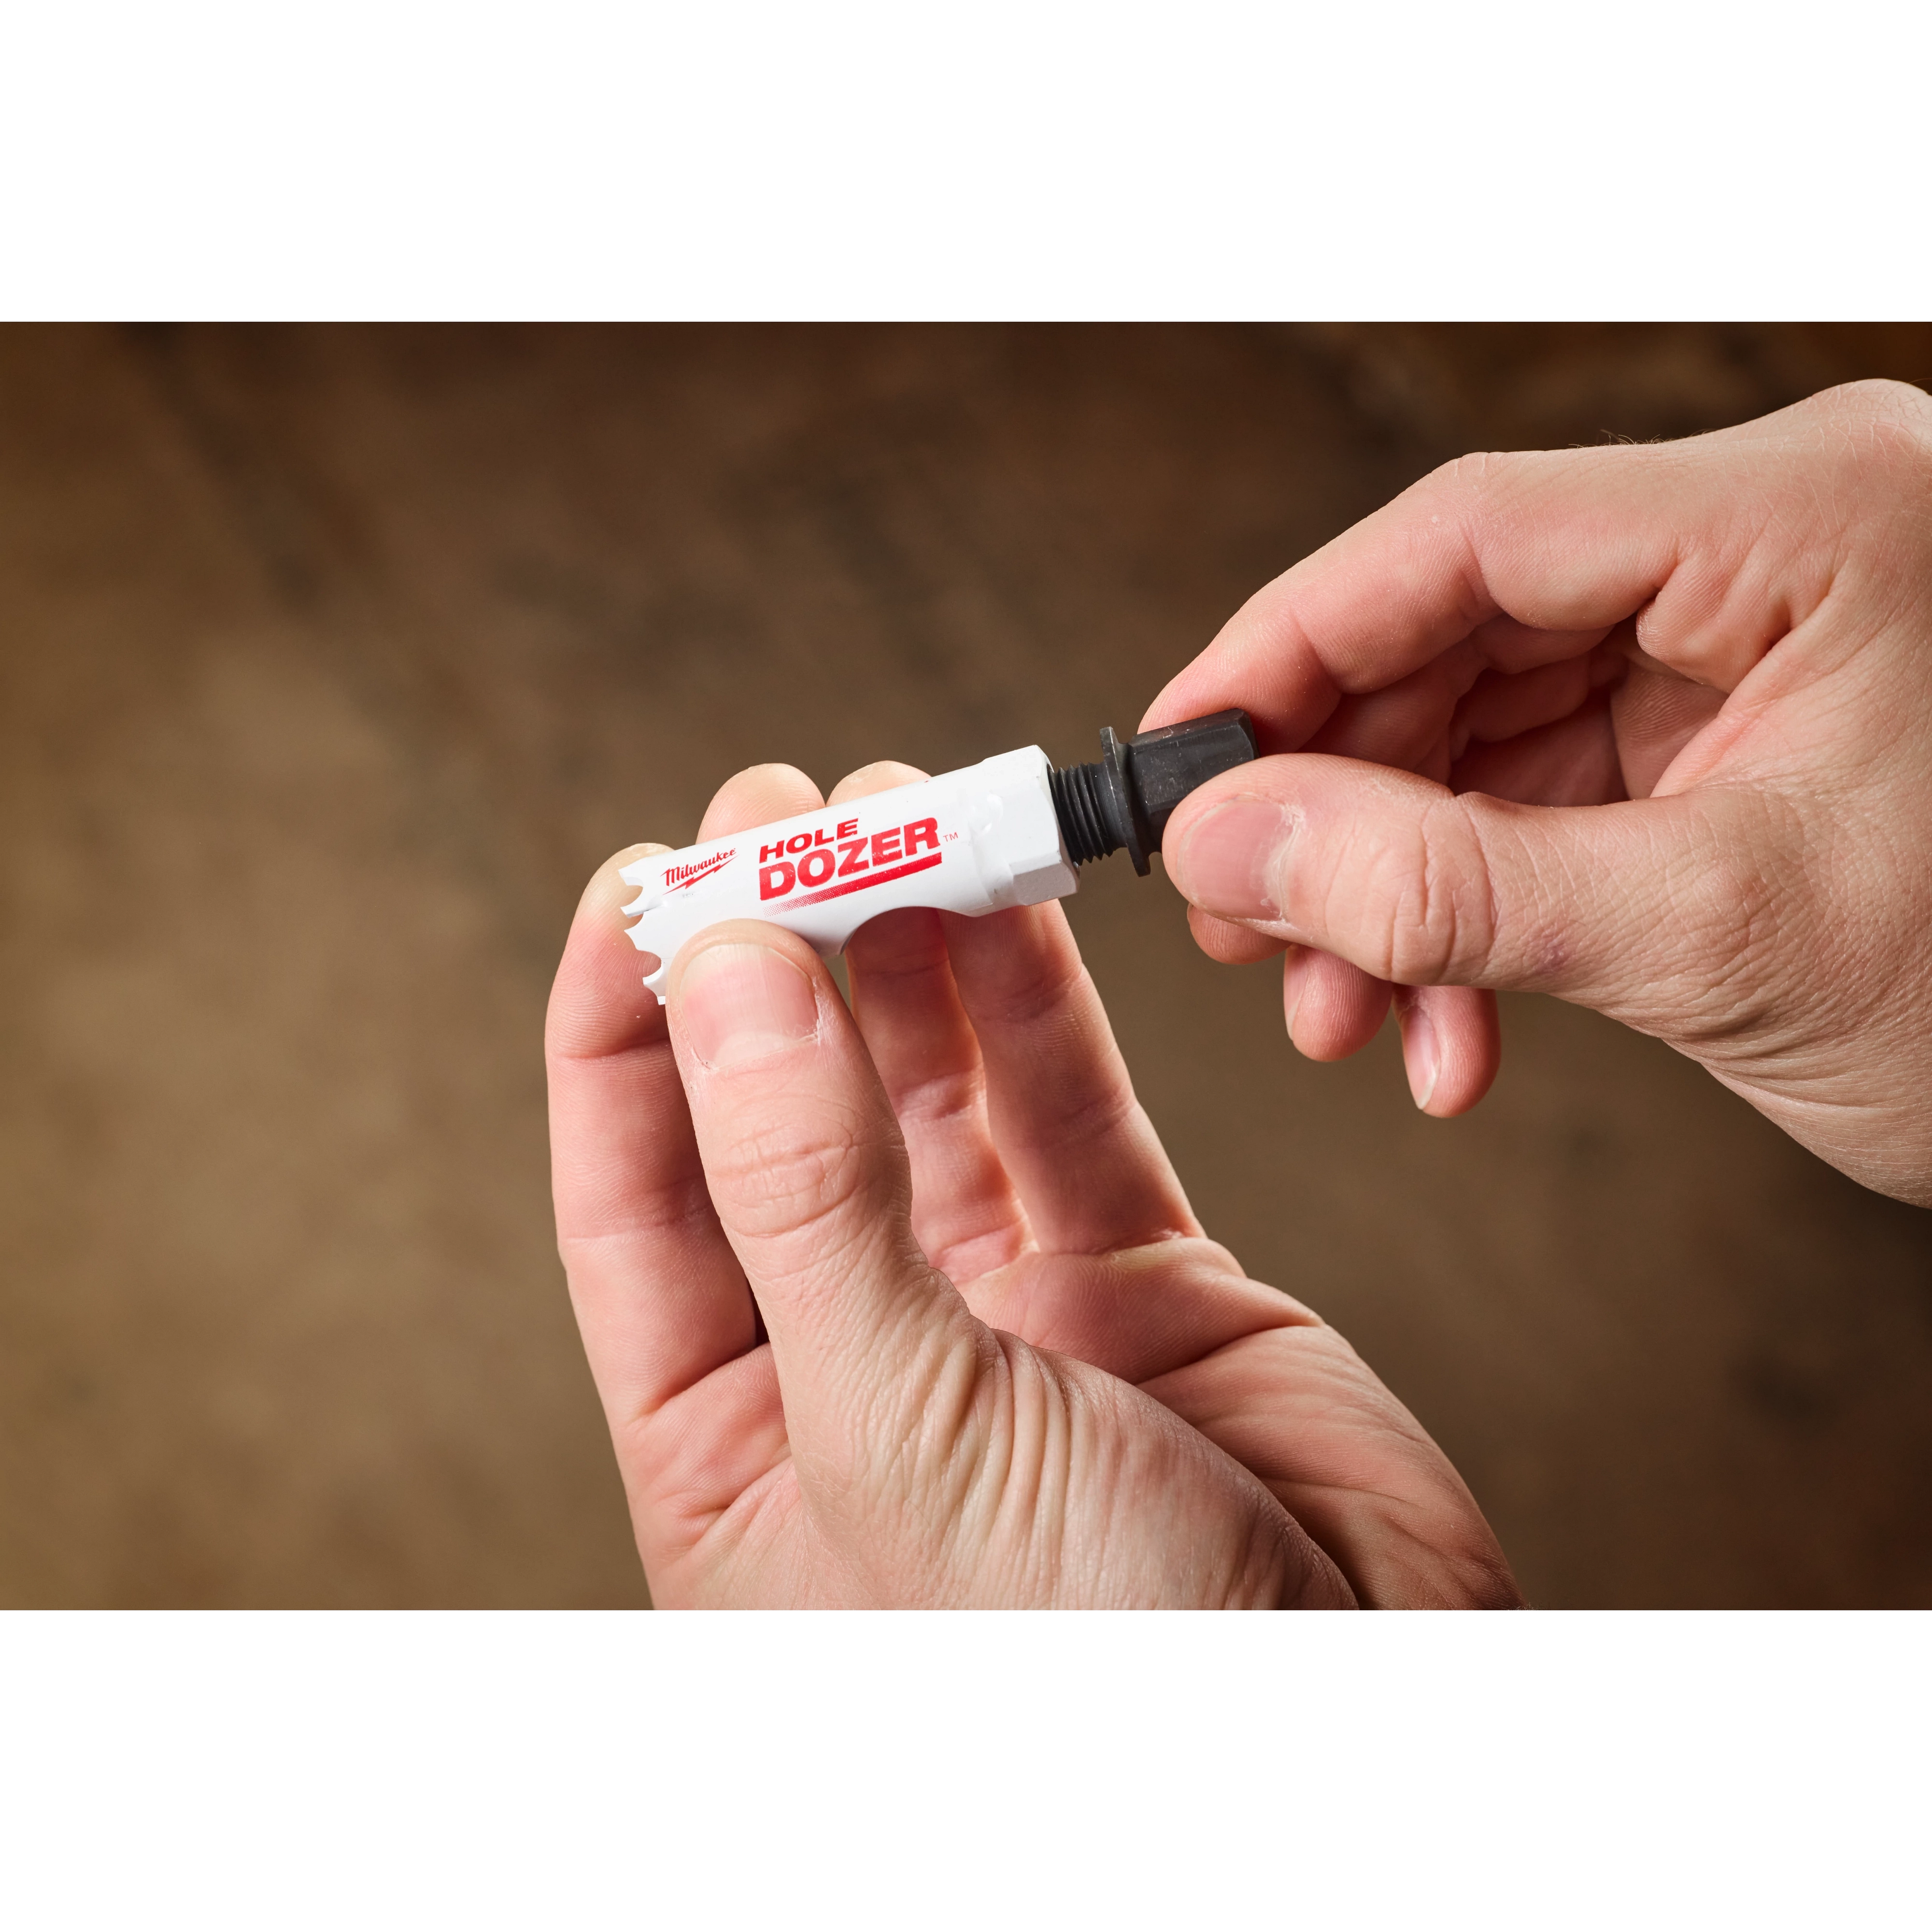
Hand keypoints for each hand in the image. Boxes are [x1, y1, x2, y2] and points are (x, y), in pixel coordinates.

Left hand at [546, 761, 1519, 1607]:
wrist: (1360, 1715)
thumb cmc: (1099, 1653)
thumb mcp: (901, 1433)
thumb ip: (806, 1200)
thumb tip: (728, 979)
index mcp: (737, 1447)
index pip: (632, 1198)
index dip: (624, 1030)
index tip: (638, 884)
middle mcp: (859, 1365)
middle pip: (783, 1115)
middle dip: (774, 957)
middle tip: (779, 807)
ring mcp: (1005, 1317)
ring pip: (931, 1091)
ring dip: (907, 948)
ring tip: (891, 809)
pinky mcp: (1141, 1281)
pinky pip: (1066, 1112)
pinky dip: (1033, 1001)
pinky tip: (999, 896)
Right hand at [1147, 380, 1931, 1204]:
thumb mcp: (1712, 934)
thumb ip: (1447, 883)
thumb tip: (1228, 840)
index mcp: (1809, 516)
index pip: (1470, 535)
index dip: (1291, 647)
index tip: (1179, 759)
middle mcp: (1773, 547)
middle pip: (1462, 632)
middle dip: (1341, 802)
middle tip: (1246, 923)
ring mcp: (1753, 641)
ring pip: (1489, 729)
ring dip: (1397, 885)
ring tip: (1343, 1014)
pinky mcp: (1736, 735)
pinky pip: (1549, 797)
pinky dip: (1477, 915)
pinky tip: (1448, 1029)